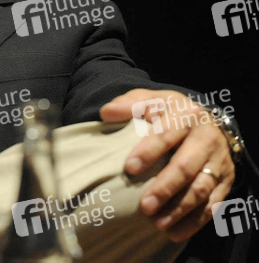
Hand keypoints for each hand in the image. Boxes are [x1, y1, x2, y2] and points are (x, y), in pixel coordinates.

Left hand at [100, 89, 234, 241]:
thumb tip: (106, 112)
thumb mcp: (150, 100)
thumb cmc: (167, 112)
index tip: (129, 168)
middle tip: (145, 206)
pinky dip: (196, 220)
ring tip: (158, 224)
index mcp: (186, 115)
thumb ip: (129, 104)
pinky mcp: (225, 180)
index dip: (148, 151)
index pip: (166, 134)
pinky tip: (176, 231)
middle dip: (165, 188)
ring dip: (180, 209)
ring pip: (202, 188)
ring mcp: (218, 161)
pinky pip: (213, 203)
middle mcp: (206, 138)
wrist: (204, 120)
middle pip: (186, 166)